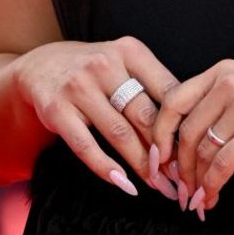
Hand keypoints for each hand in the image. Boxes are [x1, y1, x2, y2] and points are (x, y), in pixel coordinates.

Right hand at [13, 36, 180, 199]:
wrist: (42, 65)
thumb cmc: (95, 69)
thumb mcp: (124, 62)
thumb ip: (151, 84)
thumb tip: (184, 125)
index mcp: (130, 50)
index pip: (166, 88)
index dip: (181, 123)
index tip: (191, 148)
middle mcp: (105, 64)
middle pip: (144, 114)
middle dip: (164, 149)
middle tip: (178, 175)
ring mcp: (79, 87)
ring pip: (119, 133)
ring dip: (141, 164)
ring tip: (157, 184)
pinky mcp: (57, 110)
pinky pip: (85, 146)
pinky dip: (106, 168)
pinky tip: (123, 182)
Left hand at [153, 61, 233, 214]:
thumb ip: (223, 99)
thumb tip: (194, 136)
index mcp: (223, 71)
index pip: (174, 102)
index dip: (160, 135)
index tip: (158, 159)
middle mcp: (228, 84)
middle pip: (185, 132)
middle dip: (178, 166)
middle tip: (179, 188)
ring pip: (202, 151)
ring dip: (195, 181)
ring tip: (196, 198)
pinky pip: (223, 164)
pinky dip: (212, 186)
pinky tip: (212, 197)